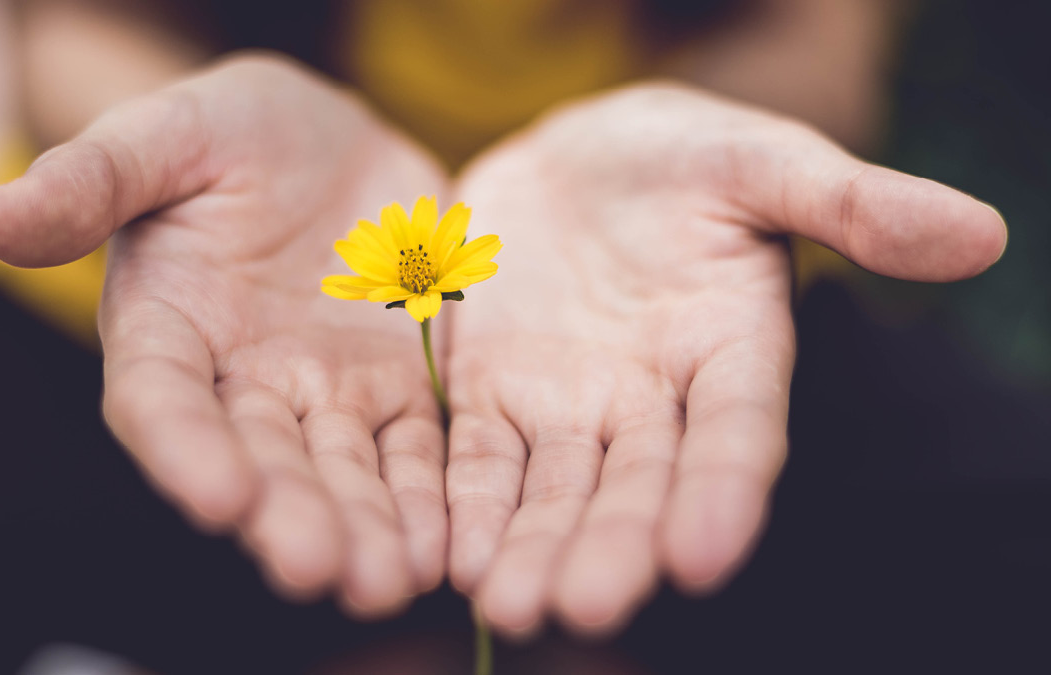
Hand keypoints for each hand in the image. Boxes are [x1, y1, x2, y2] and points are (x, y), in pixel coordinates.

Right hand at [0, 54, 449, 615]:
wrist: (328, 141)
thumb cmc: (230, 132)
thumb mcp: (167, 134)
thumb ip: (94, 177)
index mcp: (168, 327)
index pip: (163, 400)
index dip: (185, 450)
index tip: (219, 497)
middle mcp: (241, 380)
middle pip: (260, 459)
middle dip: (287, 515)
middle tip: (317, 570)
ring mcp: (323, 391)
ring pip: (342, 471)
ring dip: (364, 528)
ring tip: (387, 581)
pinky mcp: (395, 387)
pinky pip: (413, 449)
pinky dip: (427, 497)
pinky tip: (444, 546)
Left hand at [444, 84, 1005, 636]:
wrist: (574, 158)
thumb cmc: (682, 156)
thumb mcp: (760, 161)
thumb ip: (851, 202)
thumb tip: (980, 234)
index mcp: (731, 350)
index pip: (736, 433)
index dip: (723, 492)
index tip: (703, 556)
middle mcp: (653, 400)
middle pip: (637, 484)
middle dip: (613, 546)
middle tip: (585, 607)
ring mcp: (569, 405)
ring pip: (555, 490)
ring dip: (534, 548)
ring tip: (512, 605)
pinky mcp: (493, 395)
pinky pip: (479, 459)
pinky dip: (468, 505)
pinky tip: (453, 556)